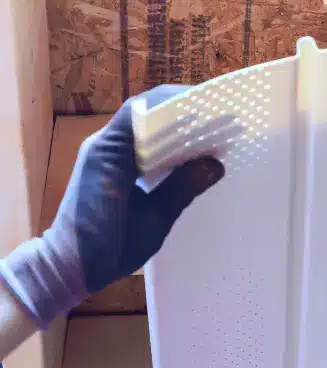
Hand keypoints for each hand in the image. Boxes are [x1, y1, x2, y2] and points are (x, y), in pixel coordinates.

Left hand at [0, 86, 223, 328]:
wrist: (67, 266)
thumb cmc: (106, 247)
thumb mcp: (152, 221)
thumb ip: (182, 189)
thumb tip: (215, 164)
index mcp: (110, 153)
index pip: (143, 109)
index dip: (176, 101)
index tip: (210, 103)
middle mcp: (104, 146)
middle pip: (144, 115)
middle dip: (181, 113)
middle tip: (219, 118)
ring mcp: (104, 156)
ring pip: (143, 130)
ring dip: (175, 129)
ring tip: (211, 133)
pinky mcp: (109, 169)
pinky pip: (139, 147)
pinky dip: (164, 146)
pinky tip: (189, 155)